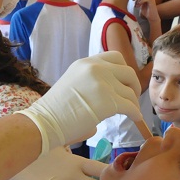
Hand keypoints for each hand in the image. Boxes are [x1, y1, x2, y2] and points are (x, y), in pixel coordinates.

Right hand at [15, 52, 140, 152]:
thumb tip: (111, 89)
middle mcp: (97, 68)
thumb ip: (91, 80)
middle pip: (128, 72)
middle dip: (133, 86)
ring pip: (130, 92)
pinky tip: (134, 119)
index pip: (116, 58)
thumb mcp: (72, 82)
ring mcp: (103, 83)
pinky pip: (130, 106)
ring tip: (130, 113)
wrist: (44, 122)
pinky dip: (135, 114)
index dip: (123, 72)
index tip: (123, 84)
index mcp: (87, 62)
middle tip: (131, 98)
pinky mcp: (109, 101)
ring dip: (133, 103)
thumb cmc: (54, 110)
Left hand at [133, 0, 159, 22]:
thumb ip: (139, 2)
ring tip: (136, 6)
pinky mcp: (151, 1)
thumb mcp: (141, 6)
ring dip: (138, 0)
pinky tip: (138, 6)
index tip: (133, 0)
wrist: (152, 18)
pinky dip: (140, 2)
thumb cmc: (146, 13)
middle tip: (134, 4)